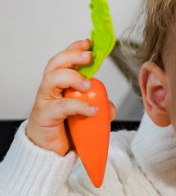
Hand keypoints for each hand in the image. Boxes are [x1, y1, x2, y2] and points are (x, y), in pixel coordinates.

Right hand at [26, 40, 114, 155]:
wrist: (50, 152)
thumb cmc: (66, 130)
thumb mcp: (88, 116)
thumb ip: (99, 108)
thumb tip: (109, 106)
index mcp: (60, 86)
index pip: (64, 61)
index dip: (74, 49)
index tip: (89, 43)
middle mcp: (51, 90)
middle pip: (56, 64)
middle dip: (72, 56)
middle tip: (88, 56)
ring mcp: (46, 101)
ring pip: (53, 79)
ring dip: (72, 77)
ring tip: (87, 85)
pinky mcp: (45, 116)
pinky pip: (62, 106)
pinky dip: (79, 106)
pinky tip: (92, 110)